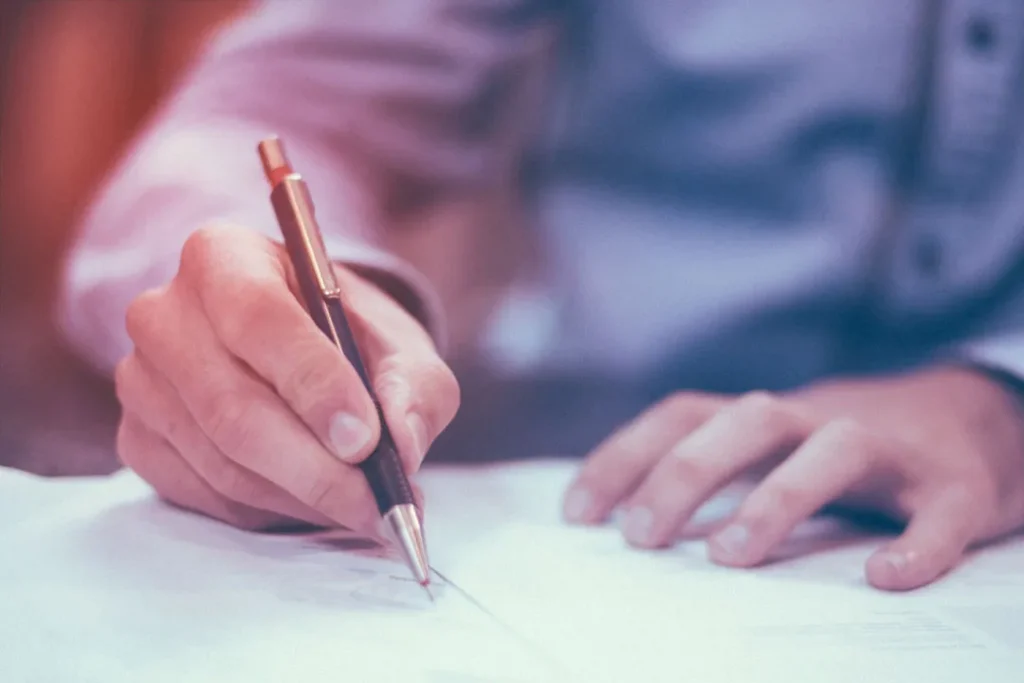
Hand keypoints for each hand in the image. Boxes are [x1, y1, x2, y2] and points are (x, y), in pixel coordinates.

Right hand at [115, 225, 458, 532]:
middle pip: (232, 406)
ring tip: (364, 508)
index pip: (257, 317)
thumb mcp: (400, 346)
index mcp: (224, 257)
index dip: (313, 383)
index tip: (366, 439)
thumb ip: (413, 387)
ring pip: (222, 460)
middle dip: (316, 468)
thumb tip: (402, 445)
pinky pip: (205, 493)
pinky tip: (314, 502)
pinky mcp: (138, 439)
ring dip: (302, 497)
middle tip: (378, 503)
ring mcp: (142, 380)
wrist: (304, 352)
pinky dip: (271, 510)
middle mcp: (165, 313)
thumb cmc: (350, 338)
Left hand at [562, 367, 1023, 589]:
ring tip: (728, 557)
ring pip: (835, 449)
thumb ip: (715, 467)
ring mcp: (892, 446)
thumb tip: (626, 518)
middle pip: (747, 421)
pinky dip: (917, 543)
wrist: (976, 416)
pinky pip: (941, 510)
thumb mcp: (775, 445)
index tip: (577, 513)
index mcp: (768, 417)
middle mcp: (821, 418)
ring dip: (778, 497)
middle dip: (685, 473)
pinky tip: (886, 578)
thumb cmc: (850, 446)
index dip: (625, 456)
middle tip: (638, 537)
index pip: (683, 415)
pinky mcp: (957, 483)